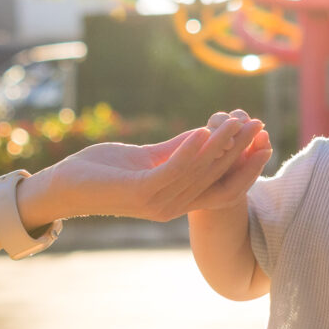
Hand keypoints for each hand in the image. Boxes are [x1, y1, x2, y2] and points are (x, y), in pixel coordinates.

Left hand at [25, 113, 271, 224]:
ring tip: (236, 122)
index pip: (222, 187)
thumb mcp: (146, 158)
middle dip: (240, 151)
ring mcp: (156, 203)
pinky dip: (189, 151)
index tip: (265, 141)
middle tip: (259, 125)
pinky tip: (202, 130)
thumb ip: (175, 150)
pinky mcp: (139, 194)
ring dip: (220, 145)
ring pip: (198, 173)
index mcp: (176, 200)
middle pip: (216, 178)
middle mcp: (171, 207)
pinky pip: (171, 171)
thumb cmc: (101, 171)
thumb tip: (205, 133)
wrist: (63, 186)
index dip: (246, 166)